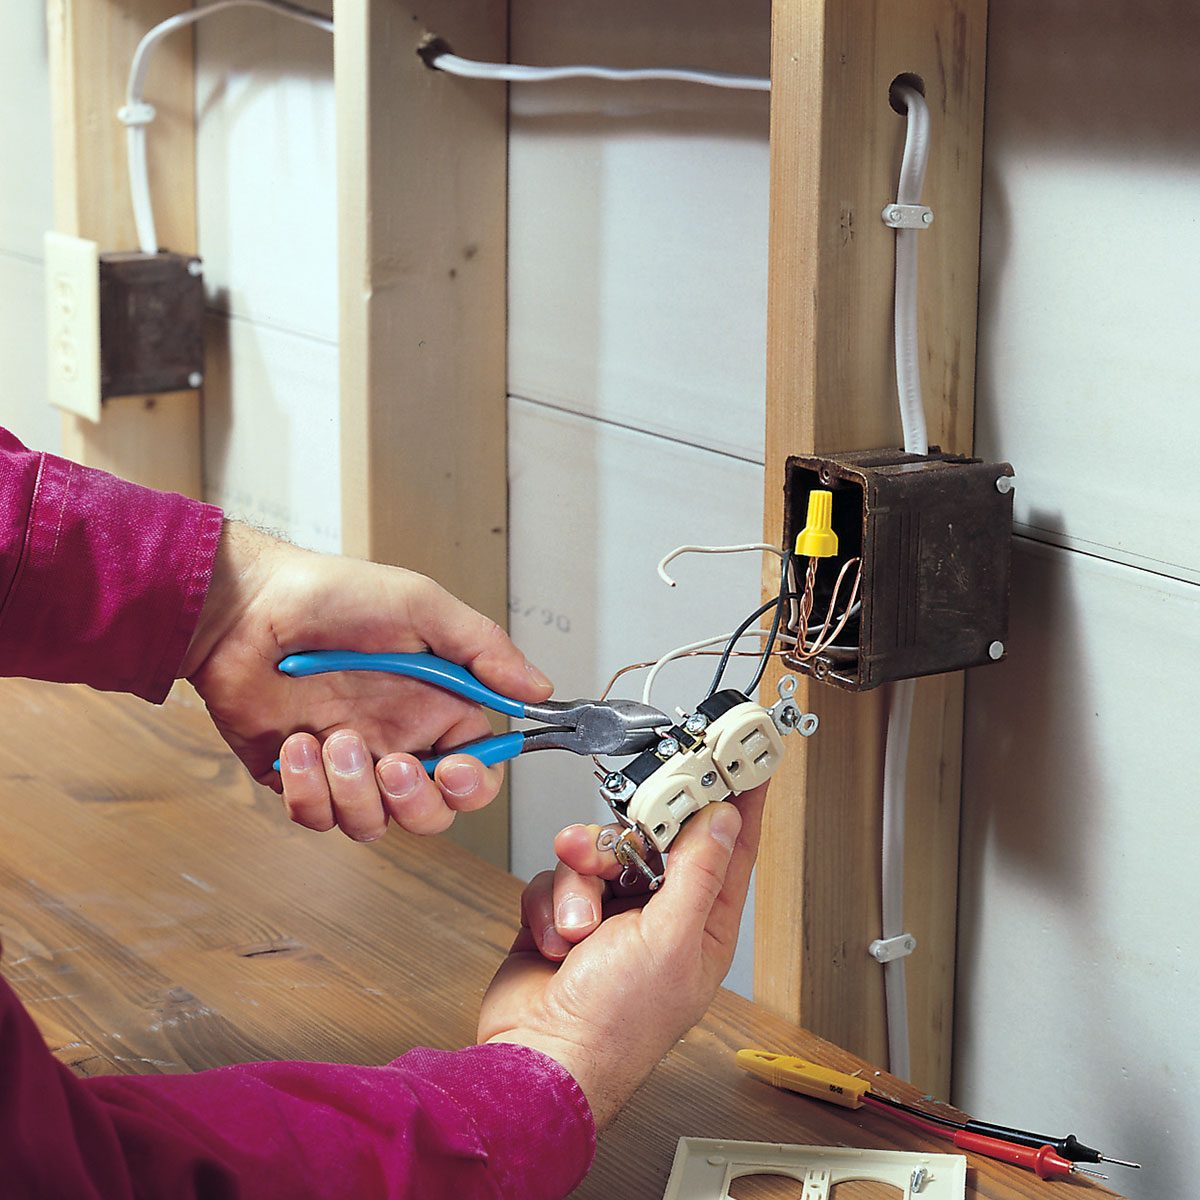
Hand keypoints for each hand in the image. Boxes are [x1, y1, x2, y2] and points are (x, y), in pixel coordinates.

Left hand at [181, 521, 552, 840]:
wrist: (242, 606)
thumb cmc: (331, 595)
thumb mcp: (421, 607)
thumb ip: (484, 650)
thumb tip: (539, 688)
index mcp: (435, 706)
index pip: (476, 771)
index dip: (473, 784)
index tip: (454, 766)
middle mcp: (396, 740)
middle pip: (432, 814)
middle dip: (415, 800)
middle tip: (393, 763)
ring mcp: (346, 763)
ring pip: (373, 824)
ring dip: (353, 789)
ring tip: (331, 737)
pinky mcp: (297, 778)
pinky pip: (315, 816)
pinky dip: (307, 787)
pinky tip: (296, 741)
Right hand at [478, 786, 765, 1127]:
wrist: (537, 1060)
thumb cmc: (613, 1026)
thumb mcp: (670, 941)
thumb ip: (697, 871)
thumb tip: (723, 818)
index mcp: (702, 923)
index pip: (729, 845)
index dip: (737, 798)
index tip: (742, 754)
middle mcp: (659, 913)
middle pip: (653, 836)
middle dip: (625, 839)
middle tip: (614, 843)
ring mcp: (610, 913)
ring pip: (598, 850)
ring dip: (581, 881)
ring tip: (578, 922)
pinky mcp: (565, 912)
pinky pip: (558, 874)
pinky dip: (551, 903)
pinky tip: (556, 939)